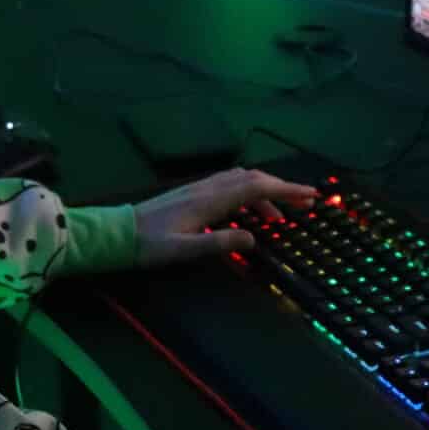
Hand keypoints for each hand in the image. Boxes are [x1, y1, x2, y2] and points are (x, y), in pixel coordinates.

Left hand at [132, 168, 322, 268]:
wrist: (118, 233)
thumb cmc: (149, 245)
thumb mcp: (184, 250)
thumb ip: (218, 243)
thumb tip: (253, 238)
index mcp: (210, 200)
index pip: (257, 187)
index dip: (286, 190)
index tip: (311, 195)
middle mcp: (208, 188)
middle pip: (254, 179)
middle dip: (282, 188)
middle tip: (306, 202)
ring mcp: (200, 188)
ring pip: (242, 181)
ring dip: (265, 192)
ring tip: (280, 217)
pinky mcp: (193, 193)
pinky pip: (230, 186)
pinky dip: (248, 194)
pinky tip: (249, 213)